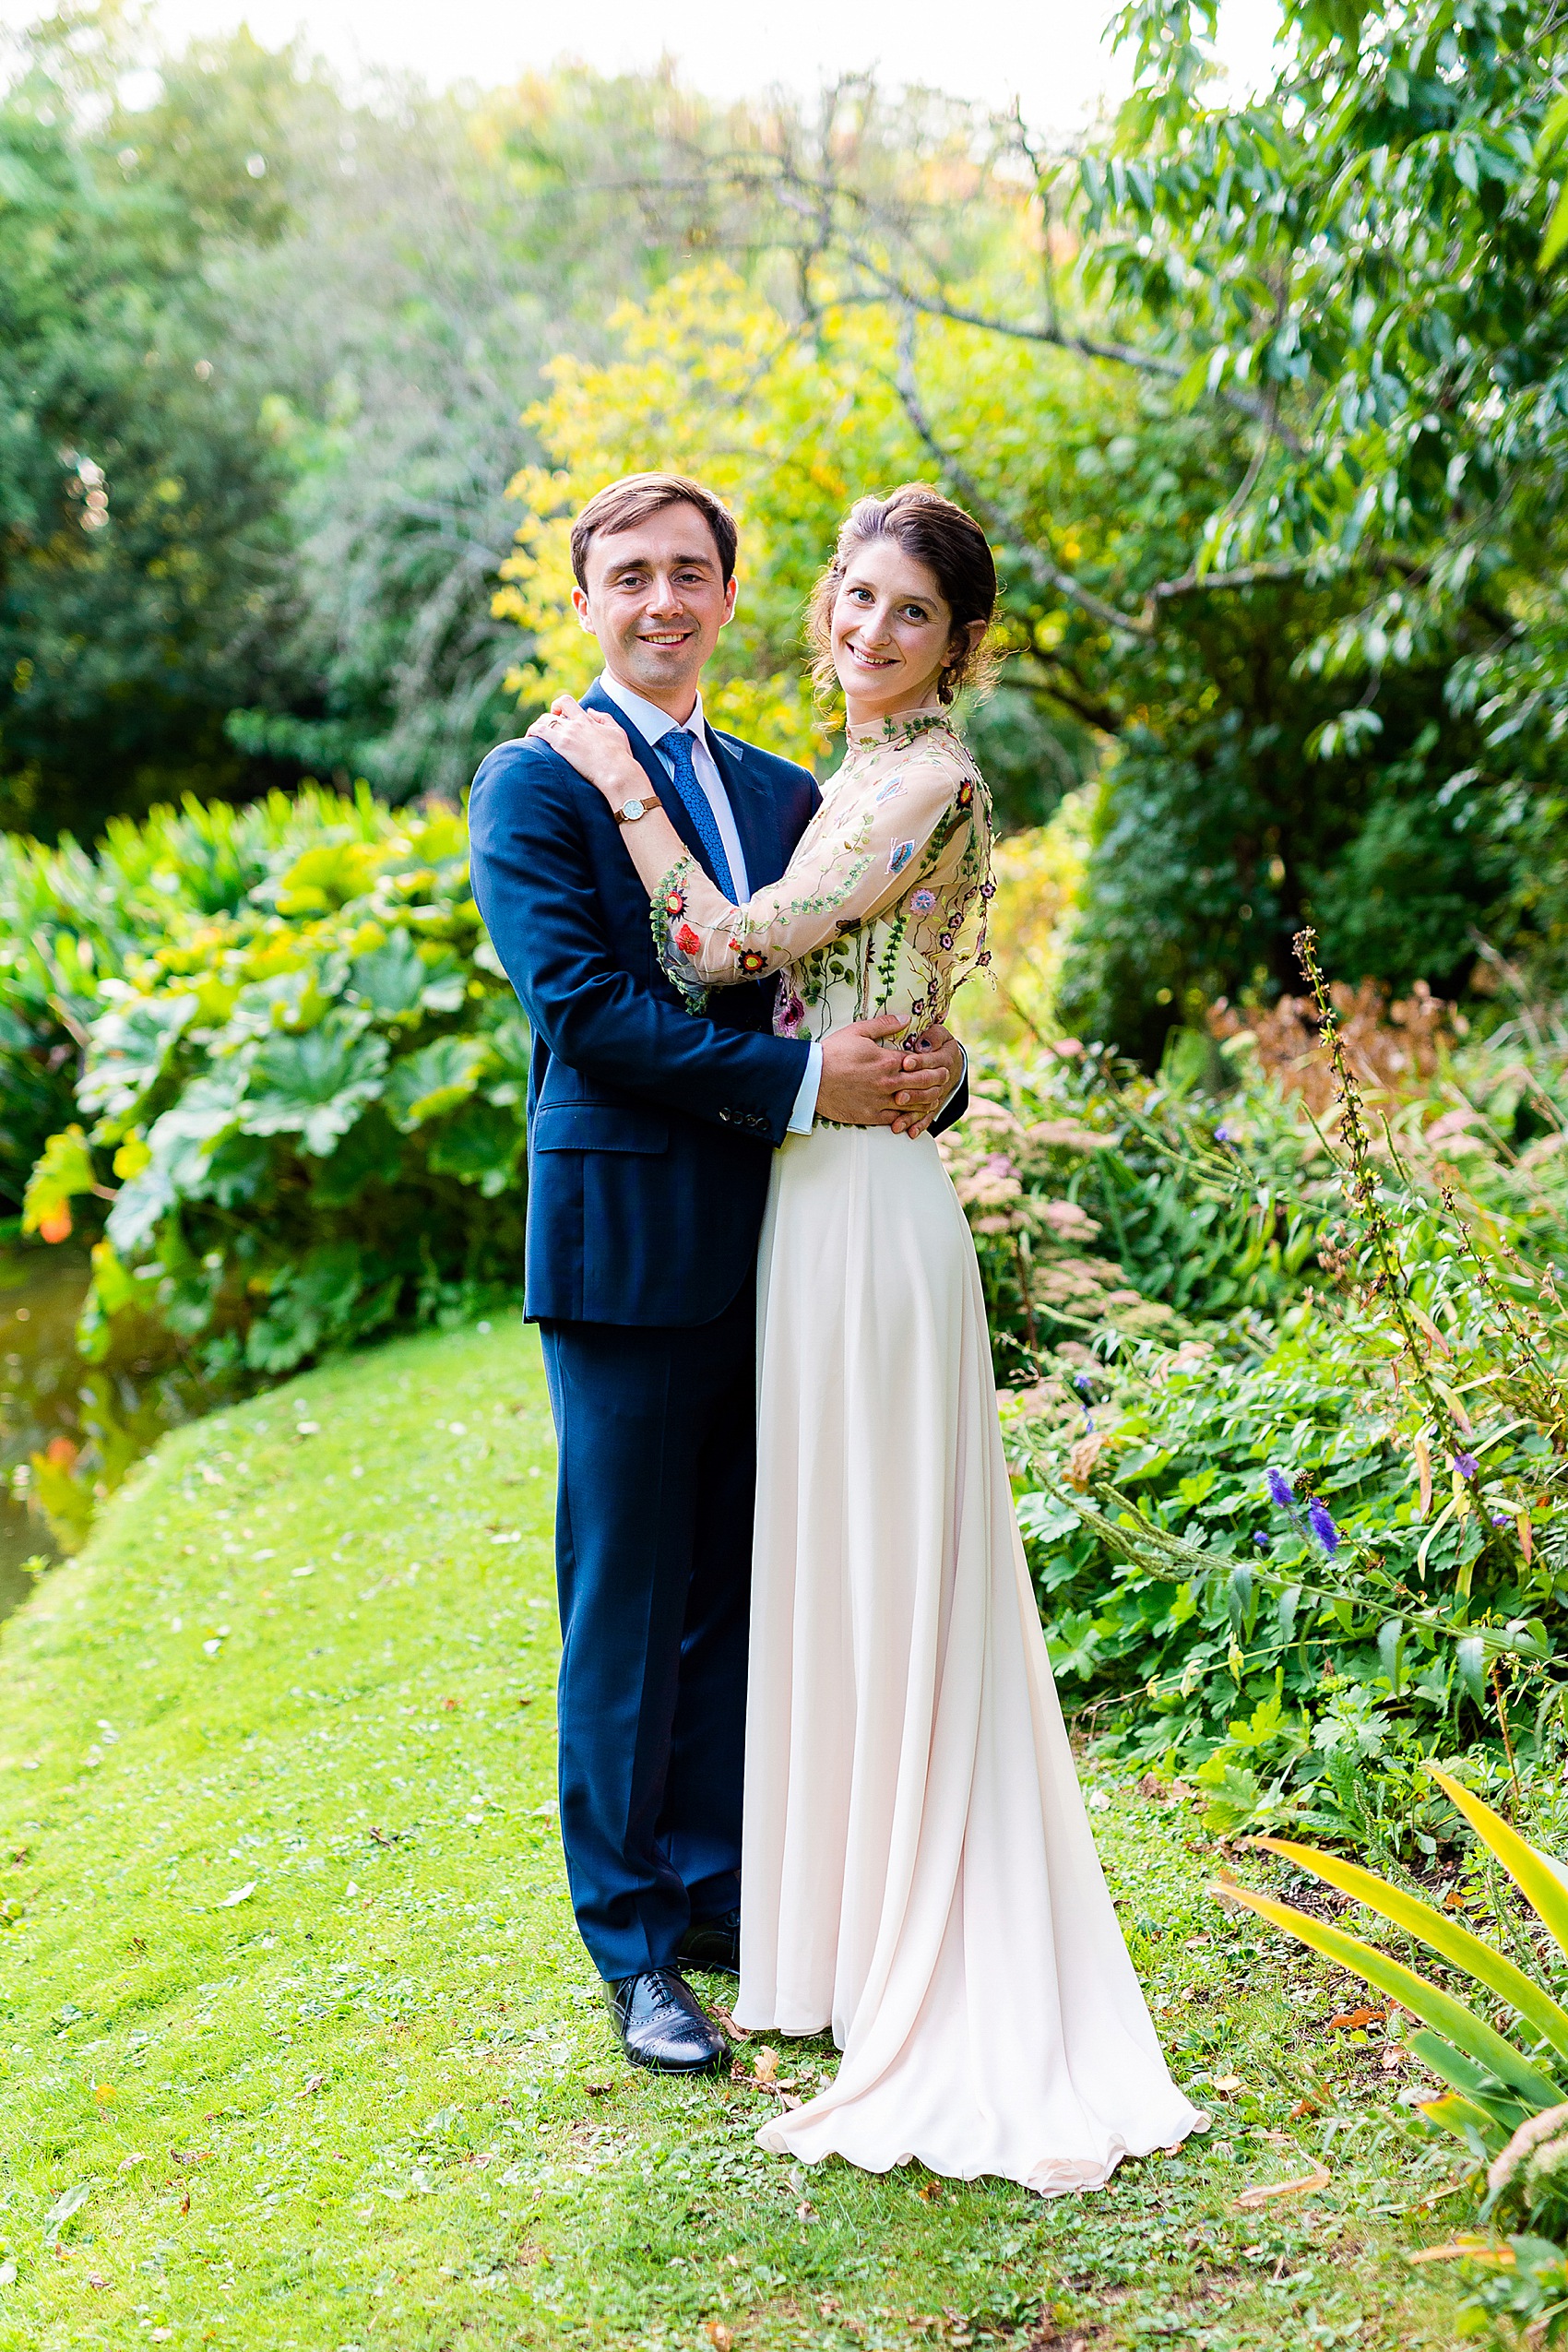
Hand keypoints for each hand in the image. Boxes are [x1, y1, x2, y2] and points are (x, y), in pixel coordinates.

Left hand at [526, 696, 642, 801]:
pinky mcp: (561, 744)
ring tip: (533, 738)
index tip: (558, 715)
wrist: (616, 771)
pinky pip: (539, 732)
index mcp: (587, 720)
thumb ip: (603, 718)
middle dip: (546, 719)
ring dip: (536, 728)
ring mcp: (568, 733)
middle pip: (552, 712)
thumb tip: (590, 710)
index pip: (567, 702)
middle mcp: (575, 724)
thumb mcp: (617, 731)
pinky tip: (528, 741)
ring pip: (543, 721)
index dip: (558, 706)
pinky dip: (531, 733)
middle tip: (545, 732)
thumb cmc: (620, 756)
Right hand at [816, 1018, 954, 1129]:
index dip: (931, 1062)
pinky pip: (897, 1120)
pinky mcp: (871, 1117)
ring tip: (935, 1096)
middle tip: (944, 1077)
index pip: (919, 1063)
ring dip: (928, 1100)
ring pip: (914, 1104)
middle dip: (937, 1079)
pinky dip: (909, 1118)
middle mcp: (888, 1083)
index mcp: (887, 1061)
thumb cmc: (832, 1053)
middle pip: (922, 1083)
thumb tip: (907, 1018)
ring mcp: (880, 1102)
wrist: (810, 1080)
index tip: (939, 1061)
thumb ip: (885, 1024)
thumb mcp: (858, 1031)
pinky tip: (915, 1116)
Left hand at [891, 1023, 963, 1138]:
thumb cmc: (937, 1043)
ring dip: (913, 1113)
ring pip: (926, 1105)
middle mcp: (943, 1078)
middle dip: (913, 1091)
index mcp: (944, 1057)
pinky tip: (910, 1132)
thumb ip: (931, 1035)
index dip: (919, 1061)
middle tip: (899, 1096)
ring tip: (899, 1120)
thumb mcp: (939, 1034)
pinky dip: (919, 1125)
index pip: (932, 1060)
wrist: (951, 1061)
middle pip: (928, 1086)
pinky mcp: (933, 1105)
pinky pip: (927, 1116)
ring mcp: (938, 1093)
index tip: (905, 1063)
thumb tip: (922, 1043)